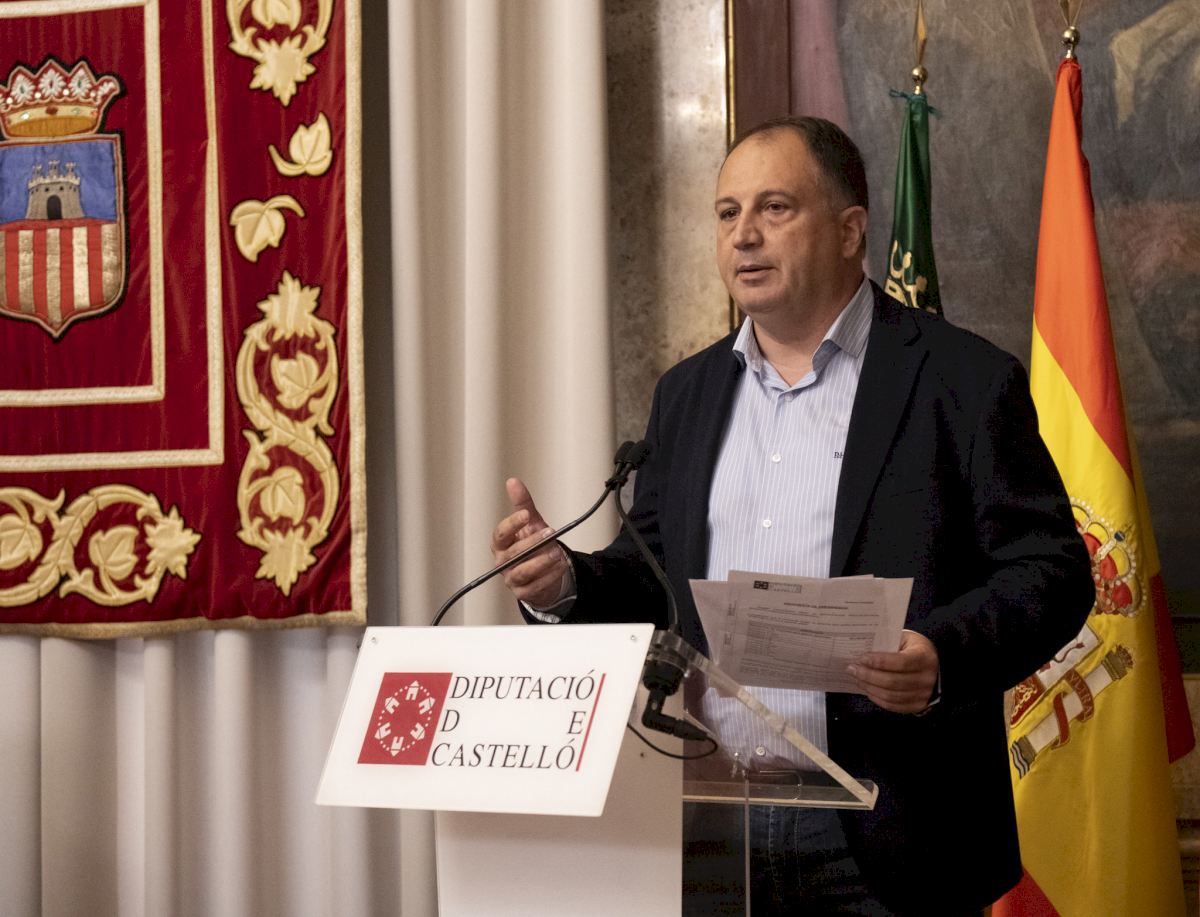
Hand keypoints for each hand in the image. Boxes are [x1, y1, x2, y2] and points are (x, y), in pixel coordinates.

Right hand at [490, 478, 570, 607]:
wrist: (542, 572)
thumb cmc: (531, 546)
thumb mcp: (530, 523)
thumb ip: (522, 504)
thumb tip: (512, 481)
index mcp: (500, 544)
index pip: (501, 534)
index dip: (512, 524)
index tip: (527, 515)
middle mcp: (503, 562)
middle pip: (514, 553)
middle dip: (533, 542)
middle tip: (550, 532)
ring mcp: (512, 579)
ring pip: (524, 571)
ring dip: (541, 561)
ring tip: (557, 552)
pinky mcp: (523, 593)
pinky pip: (536, 586)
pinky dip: (550, 576)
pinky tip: (561, 565)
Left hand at [847, 630, 939, 713]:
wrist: (933, 665)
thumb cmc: (913, 648)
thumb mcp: (905, 639)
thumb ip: (887, 643)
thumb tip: (862, 652)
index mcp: (925, 657)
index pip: (901, 662)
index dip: (879, 662)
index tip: (862, 658)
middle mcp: (927, 678)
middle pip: (893, 682)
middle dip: (868, 676)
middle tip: (852, 669)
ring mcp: (923, 694)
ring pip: (891, 696)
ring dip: (869, 687)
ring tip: (857, 678)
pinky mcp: (917, 706)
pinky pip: (893, 706)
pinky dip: (877, 698)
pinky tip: (867, 689)